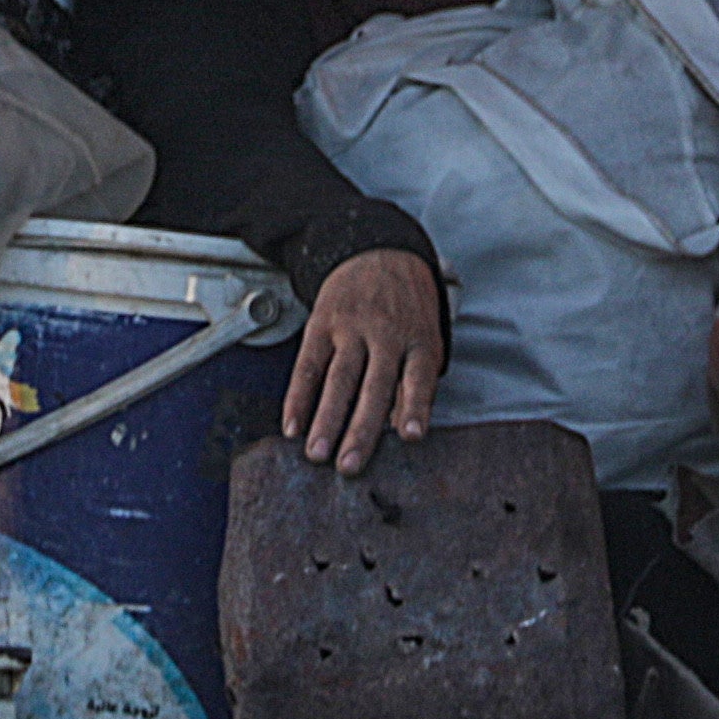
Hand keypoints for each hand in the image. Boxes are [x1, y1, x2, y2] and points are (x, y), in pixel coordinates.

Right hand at [283, 248, 446, 470]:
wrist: (379, 253)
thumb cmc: (407, 310)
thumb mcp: (425, 338)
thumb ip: (415, 382)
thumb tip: (402, 430)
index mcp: (419, 340)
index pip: (418, 377)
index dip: (415, 407)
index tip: (410, 436)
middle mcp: (386, 335)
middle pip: (373, 386)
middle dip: (361, 430)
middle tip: (349, 466)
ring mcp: (352, 329)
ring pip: (337, 380)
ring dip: (326, 420)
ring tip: (317, 454)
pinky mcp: (323, 324)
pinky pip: (308, 365)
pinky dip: (298, 397)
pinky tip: (292, 425)